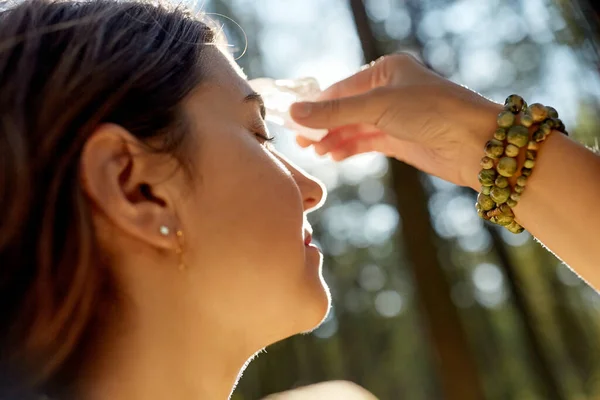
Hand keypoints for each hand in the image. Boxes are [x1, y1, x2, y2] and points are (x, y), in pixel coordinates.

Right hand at [290, 53, 502, 189]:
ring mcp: (395, 117)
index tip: (293, 121)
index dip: (316, 105)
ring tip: (316, 152)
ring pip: (354, 127)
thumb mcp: (378, 106)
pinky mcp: (400, 140)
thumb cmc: (433, 111)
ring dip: (335, 139)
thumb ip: (335, 112)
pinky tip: (335, 157)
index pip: (341, 88)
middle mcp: (390, 91)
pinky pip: (366, 142)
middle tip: (300, 141)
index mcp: (387, 70)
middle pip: (346, 109)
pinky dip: (350, 148)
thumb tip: (294, 113)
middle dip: (324, 125)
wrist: (475, 144)